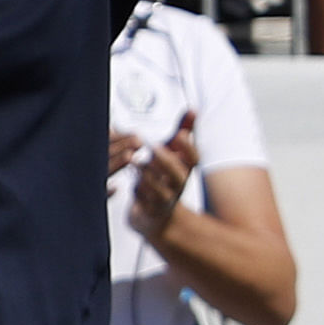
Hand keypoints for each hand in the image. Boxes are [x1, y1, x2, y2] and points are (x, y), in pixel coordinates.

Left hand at [122, 115, 203, 248]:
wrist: (157, 215)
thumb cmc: (165, 177)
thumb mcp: (175, 153)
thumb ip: (183, 130)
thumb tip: (193, 109)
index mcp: (185, 168)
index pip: (194, 157)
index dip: (187, 147)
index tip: (178, 134)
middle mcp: (178, 184)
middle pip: (177, 173)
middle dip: (165, 159)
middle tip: (152, 146)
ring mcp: (165, 199)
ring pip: (159, 189)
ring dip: (147, 175)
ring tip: (136, 161)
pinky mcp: (150, 211)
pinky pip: (144, 203)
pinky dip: (137, 192)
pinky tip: (130, 183)